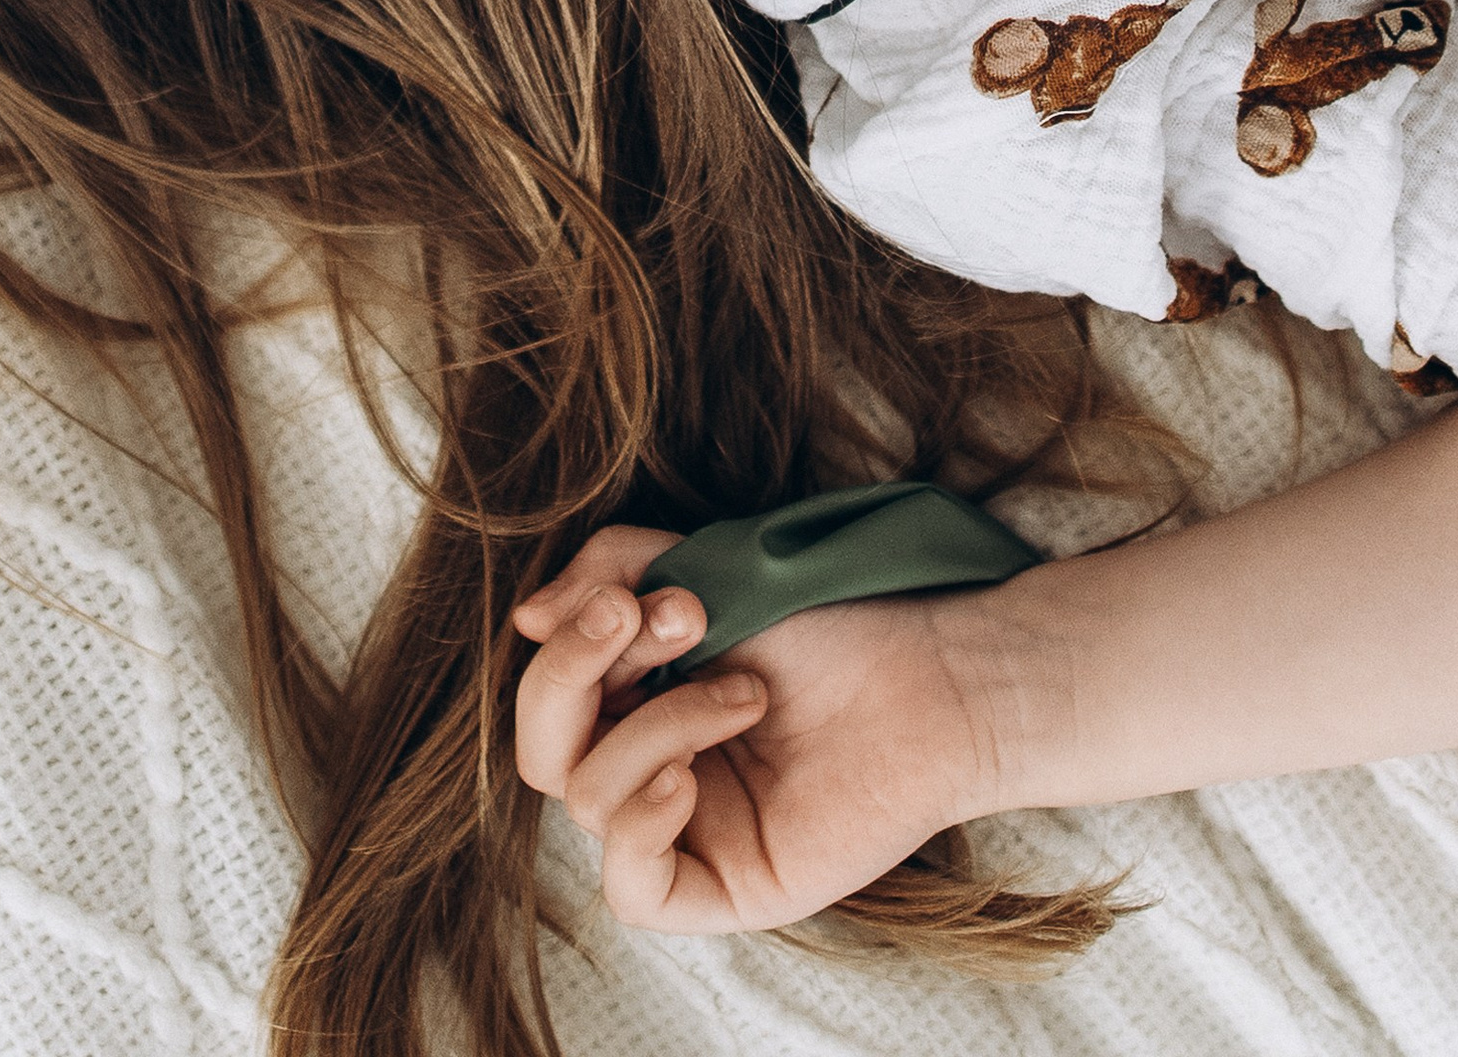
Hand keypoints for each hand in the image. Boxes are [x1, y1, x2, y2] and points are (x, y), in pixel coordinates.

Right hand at [512, 526, 1002, 937]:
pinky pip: (633, 888)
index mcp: (635, 698)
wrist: (932, 676)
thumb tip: (525, 618)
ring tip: (746, 693)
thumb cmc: (830, 623)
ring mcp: (686, 831)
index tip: (647, 591)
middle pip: (544, 749)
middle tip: (669, 616)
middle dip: (579, 673)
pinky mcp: (726, 887)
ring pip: (591, 799)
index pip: (550, 689)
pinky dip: (640, 826)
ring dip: (662, 723)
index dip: (574, 637)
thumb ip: (609, 573)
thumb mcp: (703, 568)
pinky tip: (686, 780)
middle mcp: (649, 765)